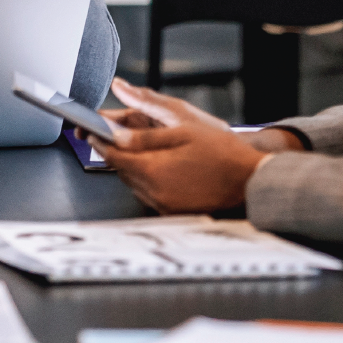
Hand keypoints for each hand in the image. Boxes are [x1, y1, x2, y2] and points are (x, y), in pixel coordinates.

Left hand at [94, 79, 299, 212]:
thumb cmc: (223, 153)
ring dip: (130, 165)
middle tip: (109, 135)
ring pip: (133, 182)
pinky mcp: (173, 211)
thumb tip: (113, 130)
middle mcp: (154, 192)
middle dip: (114, 152)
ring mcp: (164, 205)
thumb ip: (142, 133)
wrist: (253, 180)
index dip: (99, 141)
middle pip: (121, 170)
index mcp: (153, 170)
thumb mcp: (180, 131)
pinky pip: (149, 193)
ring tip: (137, 148)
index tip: (90, 130)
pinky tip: (158, 166)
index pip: (113, 156)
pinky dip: (146, 178)